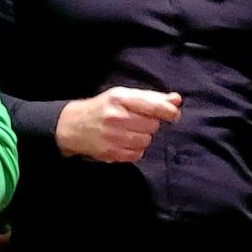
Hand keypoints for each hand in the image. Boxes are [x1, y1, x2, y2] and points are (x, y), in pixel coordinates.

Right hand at [57, 87, 181, 163]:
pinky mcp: (111, 153)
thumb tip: (177, 100)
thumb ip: (152, 98)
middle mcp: (116, 117)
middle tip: (137, 122)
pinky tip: (124, 142)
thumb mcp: (124, 97)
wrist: (74, 126)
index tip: (174, 115)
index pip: (153, 105)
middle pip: (152, 125)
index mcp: (120, 98)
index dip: (168, 112)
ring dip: (142, 137)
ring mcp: (113, 136)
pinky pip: (137, 154)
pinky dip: (135, 150)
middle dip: (149, 124)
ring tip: (129, 132)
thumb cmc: (104, 108)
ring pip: (146, 141)